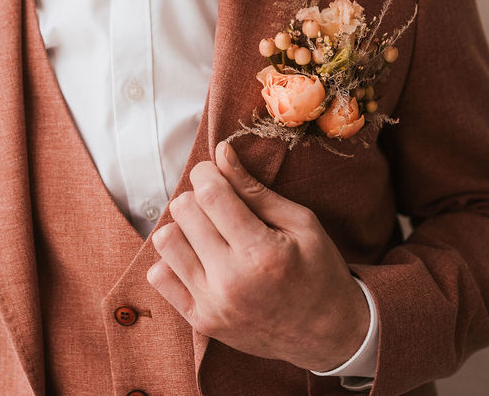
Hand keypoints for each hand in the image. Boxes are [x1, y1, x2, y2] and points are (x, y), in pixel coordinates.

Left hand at [147, 141, 368, 371]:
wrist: (328, 334)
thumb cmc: (319, 271)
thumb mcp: (300, 223)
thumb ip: (255, 189)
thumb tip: (221, 153)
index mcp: (260, 253)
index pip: (209, 194)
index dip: (206, 173)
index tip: (215, 172)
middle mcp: (230, 281)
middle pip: (183, 212)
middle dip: (198, 197)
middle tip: (218, 203)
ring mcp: (212, 305)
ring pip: (165, 241)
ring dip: (183, 227)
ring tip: (207, 231)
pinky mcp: (201, 322)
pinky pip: (160, 277)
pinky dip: (173, 259)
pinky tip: (198, 256)